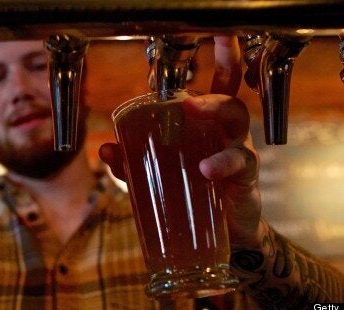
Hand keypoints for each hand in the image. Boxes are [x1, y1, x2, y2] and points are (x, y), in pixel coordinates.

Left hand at [99, 36, 263, 248]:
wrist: (223, 234)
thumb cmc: (192, 195)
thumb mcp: (156, 177)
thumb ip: (132, 163)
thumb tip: (105, 149)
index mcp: (203, 125)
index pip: (210, 85)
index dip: (218, 57)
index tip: (217, 33)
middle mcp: (223, 131)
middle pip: (227, 94)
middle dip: (219, 74)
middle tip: (192, 84)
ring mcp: (238, 150)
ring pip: (237, 118)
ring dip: (214, 111)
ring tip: (193, 110)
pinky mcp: (246, 176)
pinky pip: (241, 162)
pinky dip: (222, 162)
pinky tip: (206, 169)